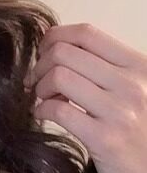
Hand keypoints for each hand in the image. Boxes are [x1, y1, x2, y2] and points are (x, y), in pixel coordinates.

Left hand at [25, 22, 146, 172]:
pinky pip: (58, 110)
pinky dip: (41, 108)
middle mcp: (132, 85)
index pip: (86, 34)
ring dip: (40, 86)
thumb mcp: (134, 87)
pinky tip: (43, 114)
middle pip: (65, 52)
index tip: (44, 52)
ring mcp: (120, 112)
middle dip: (40, 63)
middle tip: (36, 79)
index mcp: (137, 66)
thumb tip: (54, 47)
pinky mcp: (105, 138)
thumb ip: (104, 66)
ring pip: (58, 76)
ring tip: (42, 97)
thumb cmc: (138, 128)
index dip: (55, 37)